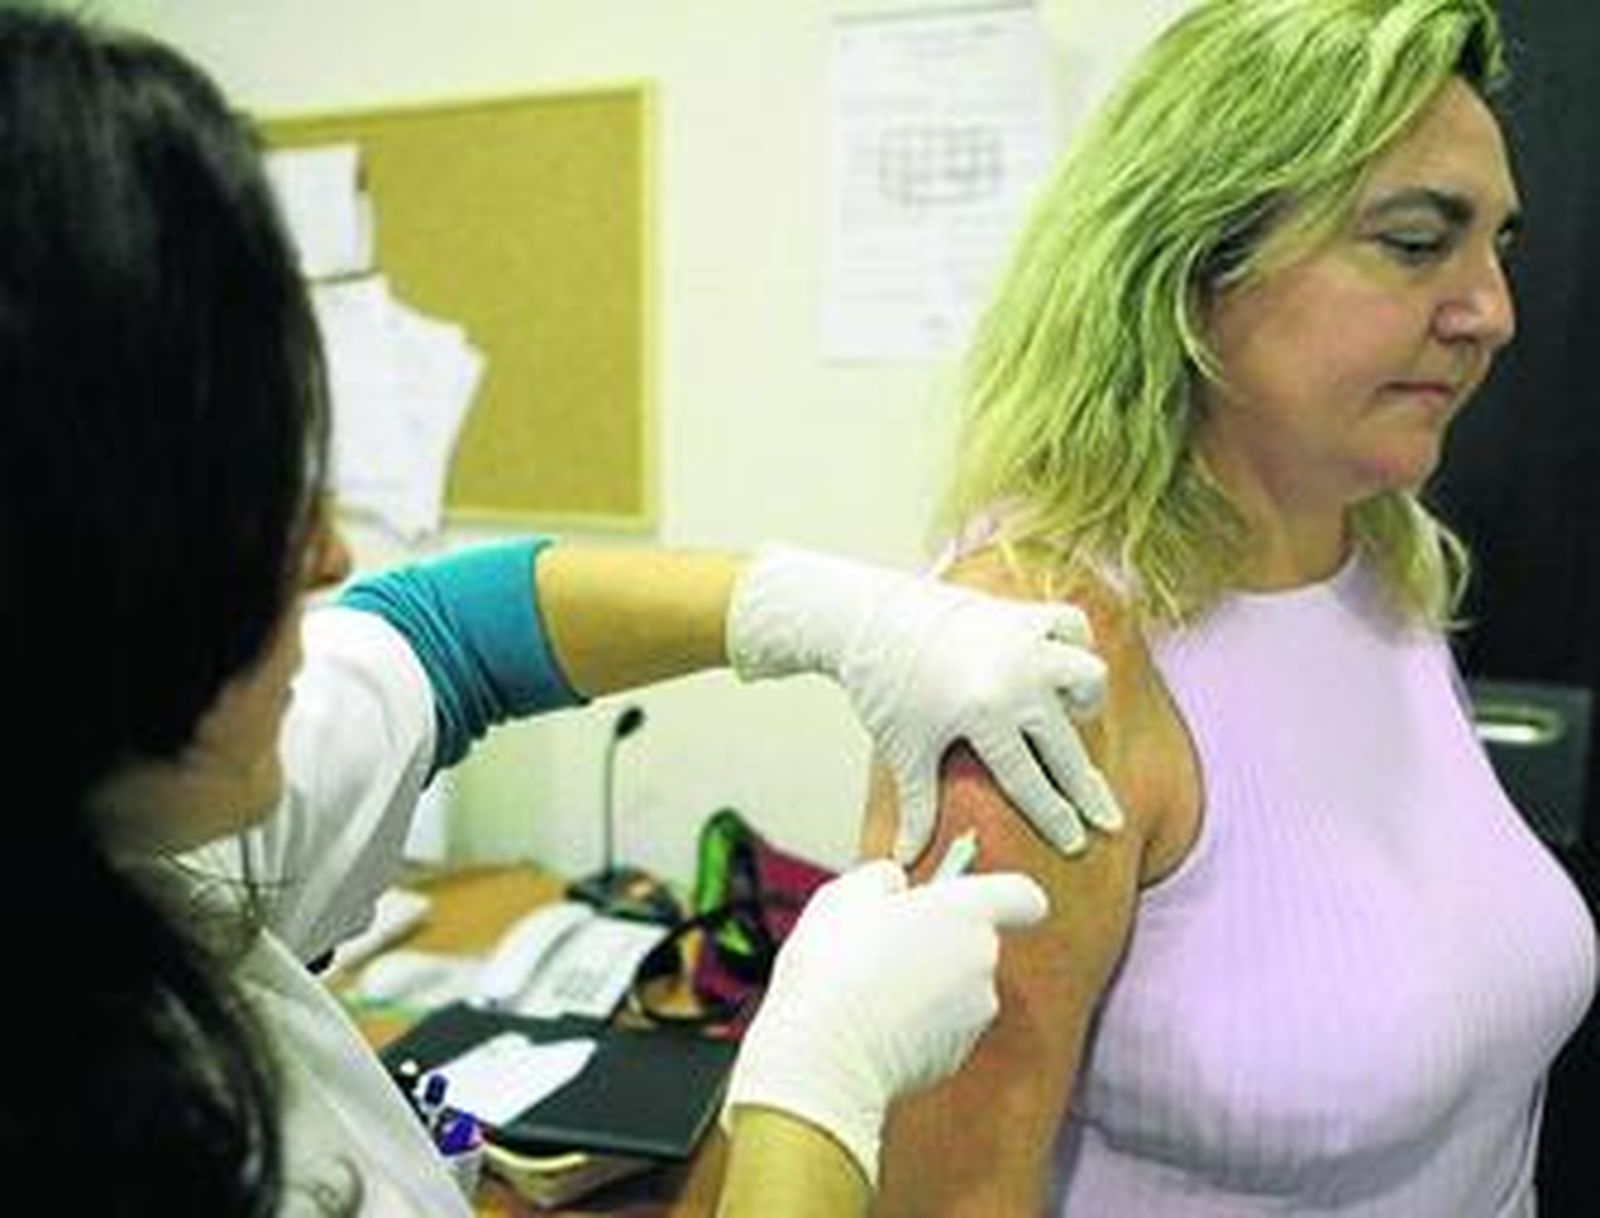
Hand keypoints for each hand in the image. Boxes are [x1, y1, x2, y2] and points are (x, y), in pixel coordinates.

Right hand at [722, 859, 1047, 1185]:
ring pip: (957, 988)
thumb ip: (882, 878)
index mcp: (965, 913)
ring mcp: (973, 1015)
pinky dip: (916, 1024)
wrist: (823, 1055)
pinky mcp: (955, 1057)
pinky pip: (941, 1028)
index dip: (1004, 895)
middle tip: (886, 943)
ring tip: (870, 988)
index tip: (973, 894)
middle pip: (977, 942)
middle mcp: (982, 963)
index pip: (1023, 896)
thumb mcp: (845, 895)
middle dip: (939, 941)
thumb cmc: (834, 969)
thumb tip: (894, 885)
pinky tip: (873, 1023)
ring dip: (926, 985)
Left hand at [726, 544, 1122, 860]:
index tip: (1078, 844)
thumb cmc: (882, 687)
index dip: (1055, 818)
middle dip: (1088, 790)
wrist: (866, 618)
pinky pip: (1072, 627)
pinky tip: (1061, 667)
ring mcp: (1025, 641)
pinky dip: (1077, 645)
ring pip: (1087, 676)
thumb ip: (916, 806)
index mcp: (984, 714)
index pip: (1031, 781)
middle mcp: (1016, 677)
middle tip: (1107, 821)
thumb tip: (905, 860)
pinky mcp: (1021, 613)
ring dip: (1086, 703)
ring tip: (1075, 722)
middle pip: (1069, 746)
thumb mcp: (903, 749)